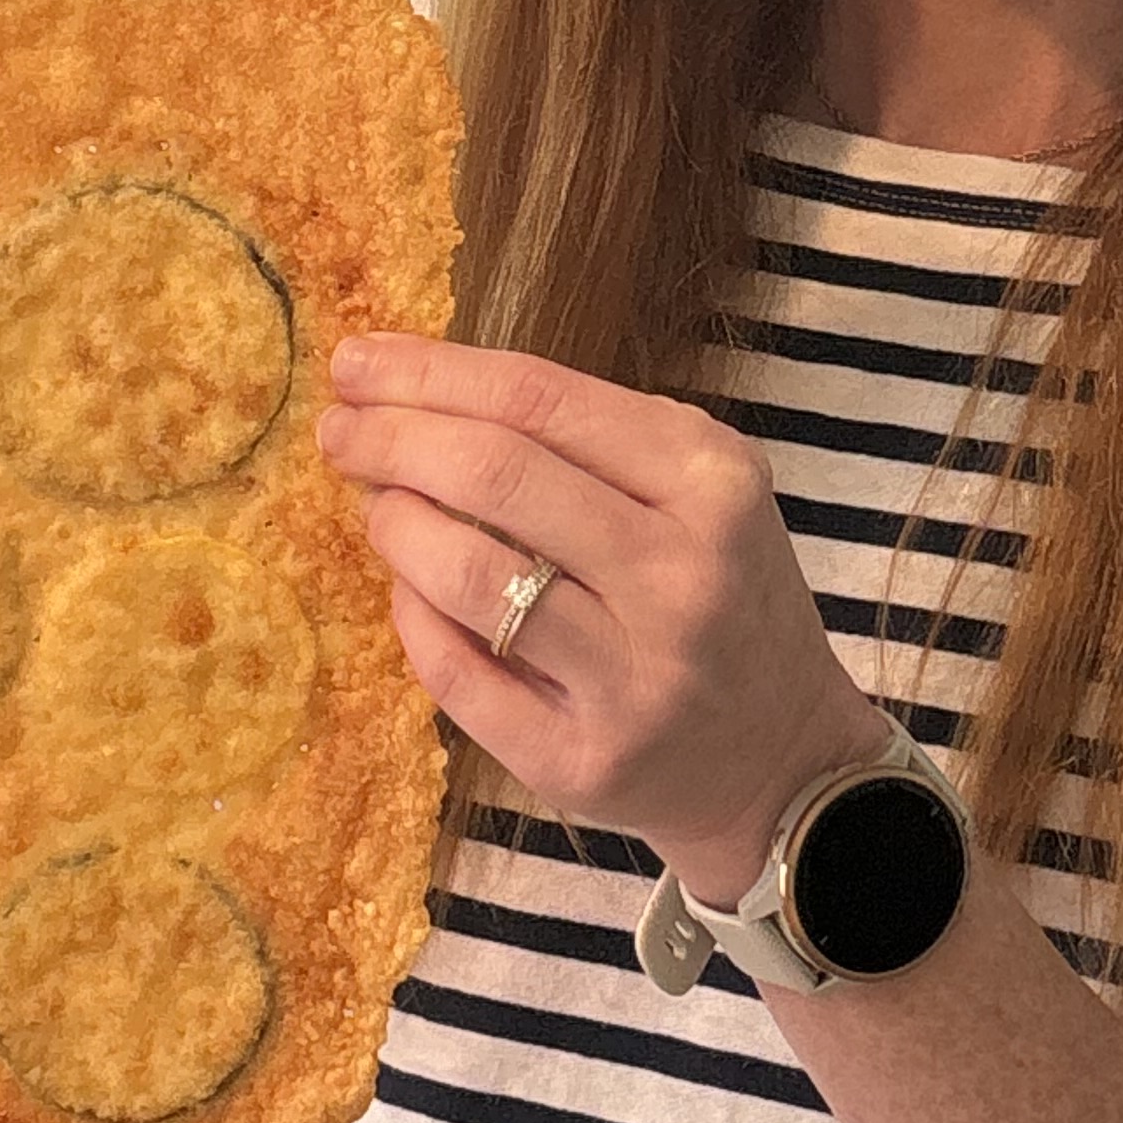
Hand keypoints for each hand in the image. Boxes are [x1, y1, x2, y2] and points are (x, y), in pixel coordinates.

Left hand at [317, 331, 884, 889]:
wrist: (784, 758)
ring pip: (465, 574)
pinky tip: (407, 590)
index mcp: (711, 481)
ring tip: (378, 507)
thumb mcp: (695, 490)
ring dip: (394, 525)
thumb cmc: (718, 596)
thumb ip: (581, 439)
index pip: (540, 398)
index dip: (430, 372)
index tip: (357, 363)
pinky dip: (412, 617)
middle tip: (339, 429)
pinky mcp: (581, 758)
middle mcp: (679, 574)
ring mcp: (632, 676)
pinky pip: (456, 672)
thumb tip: (413, 392)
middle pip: (494, 473)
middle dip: (391, 438)